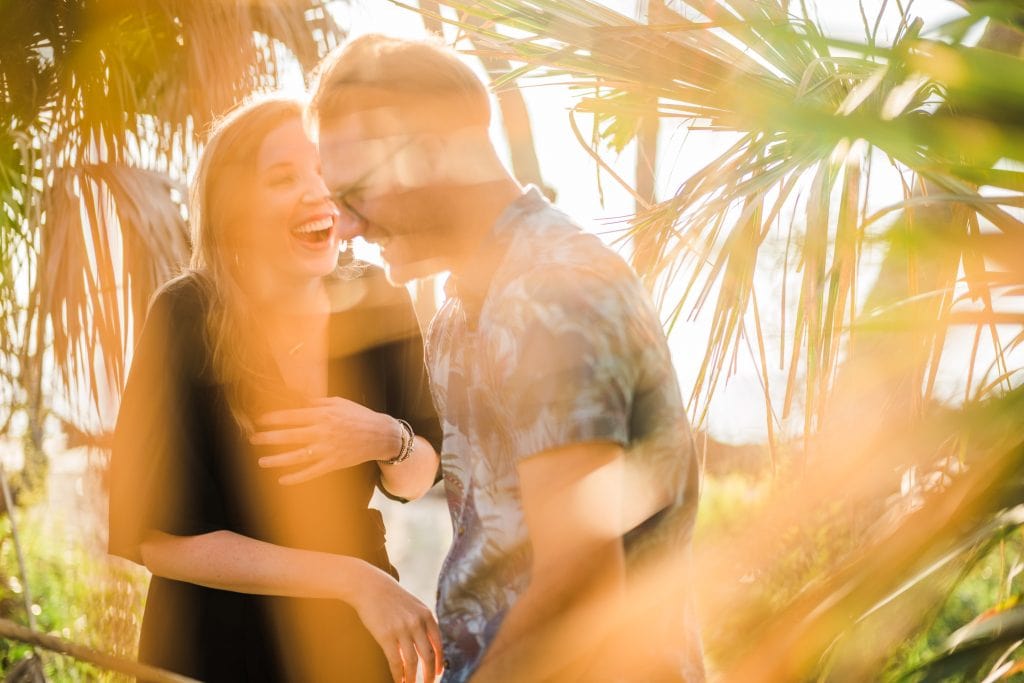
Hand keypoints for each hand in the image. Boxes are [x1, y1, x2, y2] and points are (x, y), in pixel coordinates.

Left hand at [251, 397, 401, 484]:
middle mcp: (323, 432)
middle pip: (290, 436)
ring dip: (277, 459)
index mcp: (323, 415)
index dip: (274, 418)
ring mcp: (328, 450)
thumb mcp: (338, 403)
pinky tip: (282, 480)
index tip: (259, 420)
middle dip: (269, 438)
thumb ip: (316, 402)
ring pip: (297, 457)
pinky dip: (296, 477)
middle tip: (252, 439)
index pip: (292, 416)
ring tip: (261, 461)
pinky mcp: (334, 464)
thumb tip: (295, 400)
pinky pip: (311, 472)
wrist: (380, 435)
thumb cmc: (358, 416)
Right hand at [350, 564, 444, 682]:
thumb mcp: (414, 605)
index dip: (439, 662)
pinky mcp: (386, 635)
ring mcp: (402, 629)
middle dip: (429, 675)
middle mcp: (417, 623)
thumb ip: (423, 622)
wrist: (369, 586)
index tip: (438, 673)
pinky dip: (398, 675)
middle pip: (428, 656)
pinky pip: (395, 661)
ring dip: (412, 678)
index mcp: (426, 615)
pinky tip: (398, 681)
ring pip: (412, 662)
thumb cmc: (391, 597)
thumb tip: (430, 644)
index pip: (438, 644)